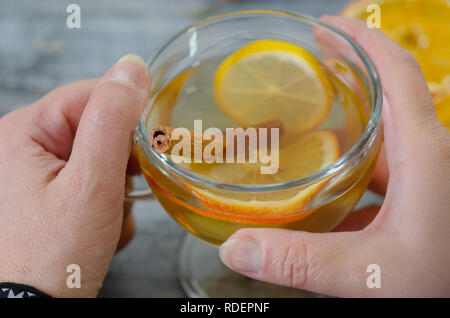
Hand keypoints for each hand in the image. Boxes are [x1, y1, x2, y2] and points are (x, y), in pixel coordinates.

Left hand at [0, 54, 150, 296]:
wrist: (34, 311)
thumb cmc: (54, 256)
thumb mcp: (92, 184)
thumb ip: (113, 121)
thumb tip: (131, 67)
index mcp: (23, 133)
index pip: (90, 95)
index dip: (127, 117)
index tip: (150, 144)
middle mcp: (21, 149)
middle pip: (94, 130)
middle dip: (121, 164)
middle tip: (127, 190)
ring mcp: (32, 176)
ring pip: (96, 160)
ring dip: (116, 189)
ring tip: (111, 218)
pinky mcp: (44, 197)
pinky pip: (86, 183)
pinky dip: (104, 203)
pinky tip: (103, 228)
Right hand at [219, 16, 449, 296]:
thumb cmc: (444, 288)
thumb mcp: (369, 274)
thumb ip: (301, 260)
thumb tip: (237, 248)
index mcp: (424, 155)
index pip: (397, 75)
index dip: (362, 42)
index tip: (326, 27)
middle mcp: (428, 158)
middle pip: (388, 96)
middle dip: (349, 72)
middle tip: (309, 61)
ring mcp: (425, 179)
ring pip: (382, 135)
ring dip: (348, 119)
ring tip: (307, 115)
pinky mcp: (418, 201)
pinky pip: (382, 168)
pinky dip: (352, 161)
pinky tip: (324, 179)